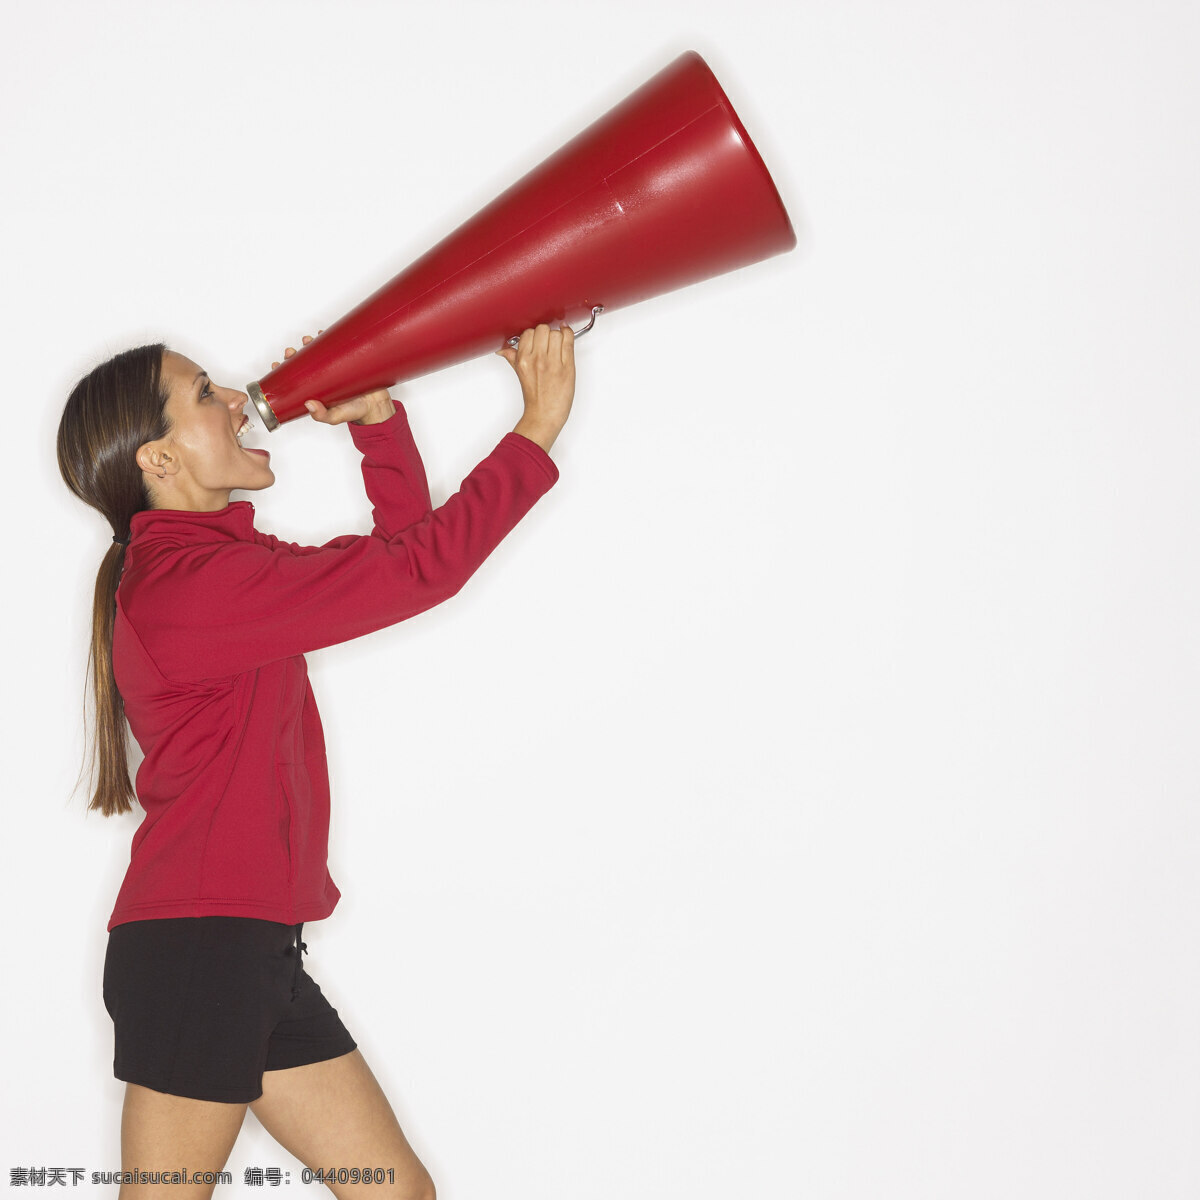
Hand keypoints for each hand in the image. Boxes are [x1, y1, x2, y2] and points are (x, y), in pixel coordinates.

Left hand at [272, 331, 395, 425]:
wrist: (377, 406)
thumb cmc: (354, 412)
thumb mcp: (335, 417)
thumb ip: (322, 415)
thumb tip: (309, 404)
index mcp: (316, 389)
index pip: (296, 378)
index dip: (285, 370)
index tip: (278, 365)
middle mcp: (323, 377)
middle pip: (304, 362)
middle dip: (294, 355)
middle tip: (291, 352)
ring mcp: (335, 367)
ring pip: (318, 352)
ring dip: (309, 344)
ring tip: (306, 340)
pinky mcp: (348, 360)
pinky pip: (337, 347)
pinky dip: (329, 338)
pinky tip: (322, 334)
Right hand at [495, 322, 575, 452]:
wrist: (544, 415)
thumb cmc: (535, 397)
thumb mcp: (520, 374)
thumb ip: (513, 358)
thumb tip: (503, 350)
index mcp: (523, 360)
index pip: (528, 333)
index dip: (534, 335)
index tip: (538, 340)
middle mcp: (537, 359)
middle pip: (542, 329)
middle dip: (546, 334)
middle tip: (548, 343)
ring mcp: (553, 362)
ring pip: (556, 333)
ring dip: (558, 336)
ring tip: (557, 346)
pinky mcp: (567, 366)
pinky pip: (569, 340)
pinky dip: (569, 335)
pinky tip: (567, 336)